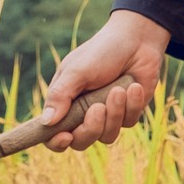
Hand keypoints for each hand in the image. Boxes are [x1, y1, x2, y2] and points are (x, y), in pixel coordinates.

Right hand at [40, 10, 168, 152]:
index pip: (52, 135)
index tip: (66, 137)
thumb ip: (60, 96)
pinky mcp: (128, 114)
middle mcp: (83, 114)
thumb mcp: (76, 71)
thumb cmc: (101, 52)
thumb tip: (46, 122)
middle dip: (90, 129)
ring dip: (114, 113)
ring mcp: (107, 116)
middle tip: (97, 108)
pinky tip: (133, 86)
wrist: (137, 41)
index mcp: (64, 104)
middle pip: (81, 142)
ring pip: (107, 136)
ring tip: (117, 90)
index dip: (56, 142)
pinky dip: (131, 105)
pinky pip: (128, 123)